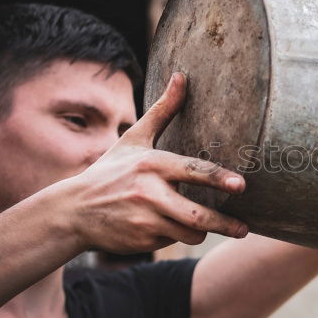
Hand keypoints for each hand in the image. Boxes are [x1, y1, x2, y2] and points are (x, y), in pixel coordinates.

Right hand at [63, 73, 246, 252]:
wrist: (73, 212)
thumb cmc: (110, 171)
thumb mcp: (134, 139)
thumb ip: (162, 111)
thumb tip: (182, 76)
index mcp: (151, 164)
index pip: (193, 171)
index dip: (219, 179)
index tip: (241, 186)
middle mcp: (149, 193)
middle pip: (197, 215)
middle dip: (224, 224)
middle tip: (243, 228)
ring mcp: (145, 220)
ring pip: (189, 232)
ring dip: (199, 231)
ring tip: (200, 224)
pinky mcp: (142, 241)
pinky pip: (173, 241)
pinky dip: (176, 236)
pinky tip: (164, 227)